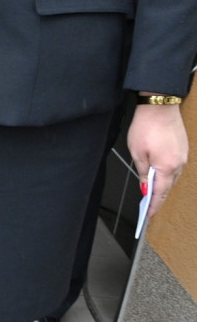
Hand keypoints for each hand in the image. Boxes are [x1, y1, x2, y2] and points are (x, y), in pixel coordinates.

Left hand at [128, 102, 188, 217]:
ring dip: (163, 185)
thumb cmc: (146, 127)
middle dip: (158, 197)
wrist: (160, 107)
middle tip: (148, 207)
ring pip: (172, 177)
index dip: (154, 205)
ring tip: (151, 194)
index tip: (149, 214)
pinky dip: (167, 174)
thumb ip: (143, 173)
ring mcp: (183, 155)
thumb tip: (146, 188)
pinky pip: (175, 167)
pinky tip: (159, 176)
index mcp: (167, 166)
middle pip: (168, 186)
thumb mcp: (138, 153)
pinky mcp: (183, 149)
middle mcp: (179, 163)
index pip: (160, 192)